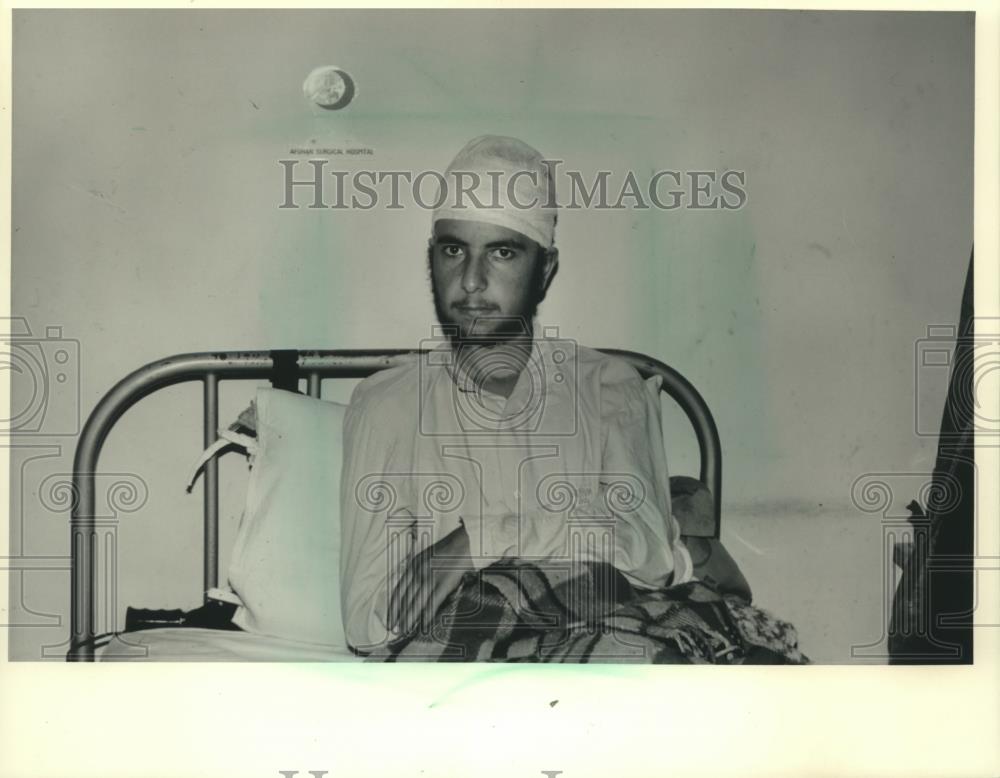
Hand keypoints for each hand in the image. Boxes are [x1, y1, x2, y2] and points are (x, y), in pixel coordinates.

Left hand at [388, 522, 473, 637]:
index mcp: (413, 566)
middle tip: (395, 630)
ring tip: (405, 630)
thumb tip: (409, 587)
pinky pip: (433, 602)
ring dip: (410, 618)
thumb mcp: (424, 557)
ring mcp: (431, 578)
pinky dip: (427, 615)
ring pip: (416, 602)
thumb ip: (416, 570)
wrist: (463, 543)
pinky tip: (424, 625)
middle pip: (406, 598)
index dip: (393, 607)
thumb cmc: (446, 550)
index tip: (389, 619)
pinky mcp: (443, 584)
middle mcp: (419, 573)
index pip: (398, 590)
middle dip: (399, 615)